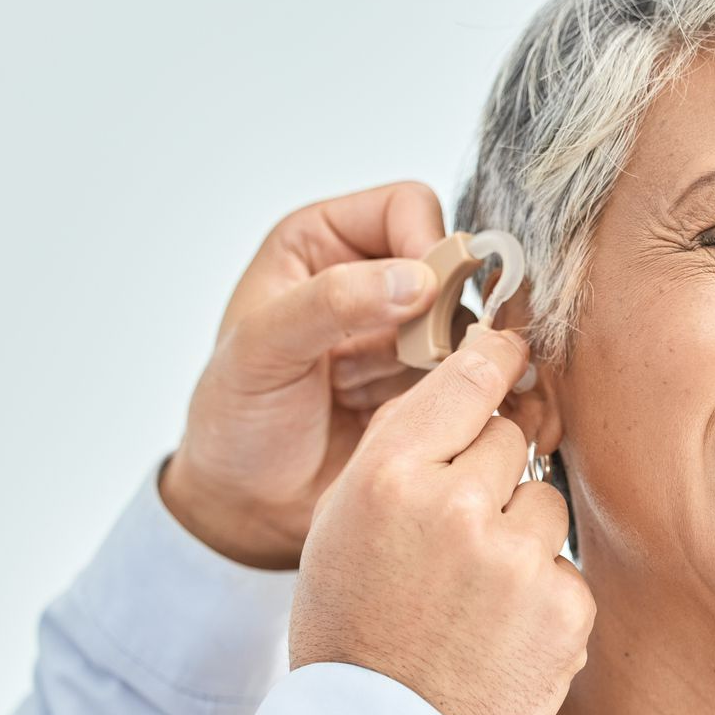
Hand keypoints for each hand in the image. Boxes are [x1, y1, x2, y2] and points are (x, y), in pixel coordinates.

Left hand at [161, 182, 446, 568]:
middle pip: (454, 267)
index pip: (408, 208)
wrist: (247, 506)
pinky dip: (480, 395)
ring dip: (465, 360)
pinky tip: (456, 420)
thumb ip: (330, 303)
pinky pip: (479, 376)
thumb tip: (416, 279)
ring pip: (473, 324)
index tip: (426, 298)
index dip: (428, 245)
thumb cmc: (233, 422)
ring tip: (432, 398)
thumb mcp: (261, 351)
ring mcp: (405, 337)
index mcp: (323, 245)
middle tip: (430, 359)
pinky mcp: (430, 389)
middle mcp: (371, 282)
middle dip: (452, 311)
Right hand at [290, 327, 593, 714]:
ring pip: (545, 505)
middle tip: (457, 539)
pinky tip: (499, 635)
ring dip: (521, 539)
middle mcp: (454, 505)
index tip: (513, 350)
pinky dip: (543, 598)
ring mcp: (515, 558)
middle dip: (493, 478)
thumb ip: (401, 452)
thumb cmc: (353, 629)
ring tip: (473, 599)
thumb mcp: (342, 524)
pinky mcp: (562, 607)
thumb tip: (470, 385)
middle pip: (510, 441)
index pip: (466, 382)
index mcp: (388, 475)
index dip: (495, 360)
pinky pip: (565, 570)